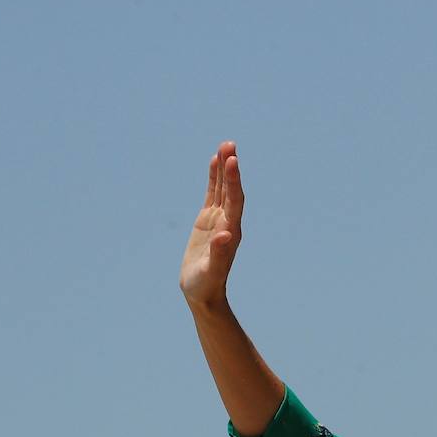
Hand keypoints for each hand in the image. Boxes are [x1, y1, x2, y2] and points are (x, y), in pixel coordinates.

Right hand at [179, 140, 243, 308]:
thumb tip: (225, 235)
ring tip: (225, 145)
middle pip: (231, 190)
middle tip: (229, 144)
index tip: (232, 161)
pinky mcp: (207, 221)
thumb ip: (219, 254)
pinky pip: (212, 195)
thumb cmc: (206, 285)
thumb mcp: (211, 271)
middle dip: (230, 168)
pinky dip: (214, 178)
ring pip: (222, 188)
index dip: (233, 181)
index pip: (235, 201)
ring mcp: (218, 220)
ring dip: (224, 168)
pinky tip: (214, 162)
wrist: (202, 292)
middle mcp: (228, 222)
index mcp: (231, 231)